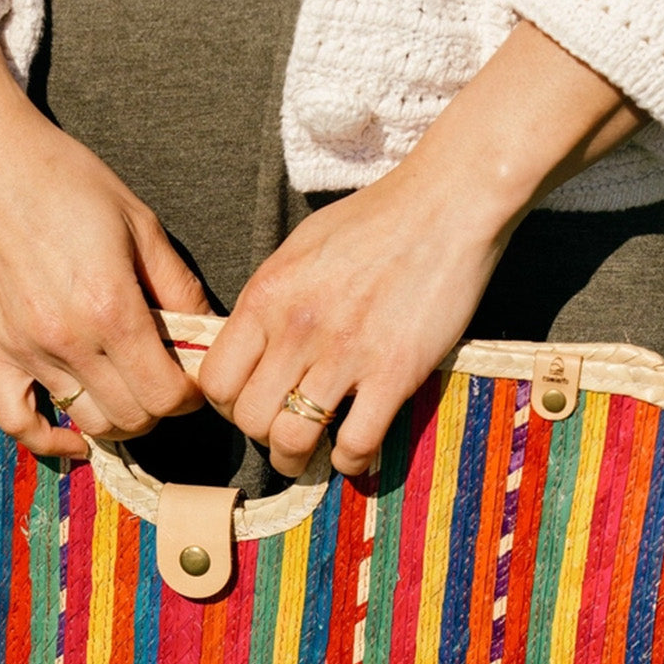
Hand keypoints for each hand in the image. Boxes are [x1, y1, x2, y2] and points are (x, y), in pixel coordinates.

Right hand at [0, 0, 211, 459]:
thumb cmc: (65, 182)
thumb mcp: (140, 223)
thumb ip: (178, 286)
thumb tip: (208, 333)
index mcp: (112, 308)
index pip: (168, 394)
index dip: (191, 395)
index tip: (194, 376)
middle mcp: (69, 341)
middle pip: (134, 417)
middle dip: (161, 407)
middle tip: (166, 379)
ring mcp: (28, 353)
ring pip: (89, 424)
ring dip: (120, 419)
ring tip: (129, 392)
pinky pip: (19, 423)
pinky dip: (51, 442)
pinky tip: (76, 437)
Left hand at [200, 21, 647, 476]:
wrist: (448, 202)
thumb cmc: (375, 221)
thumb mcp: (299, 251)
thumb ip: (269, 303)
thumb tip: (250, 350)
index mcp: (266, 296)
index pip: (215, 381)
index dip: (228, 406)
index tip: (251, 405)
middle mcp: (297, 328)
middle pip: (249, 420)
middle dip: (262, 437)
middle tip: (284, 432)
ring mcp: (345, 353)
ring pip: (293, 441)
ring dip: (299, 461)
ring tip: (311, 456)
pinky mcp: (395, 372)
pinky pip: (355, 444)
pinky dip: (350, 462)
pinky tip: (355, 454)